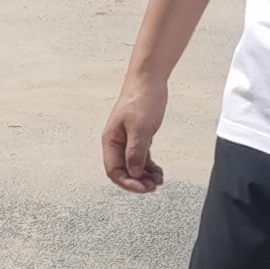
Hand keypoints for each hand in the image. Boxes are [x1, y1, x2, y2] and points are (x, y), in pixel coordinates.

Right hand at [101, 71, 170, 192]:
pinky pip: (142, 158)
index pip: (114, 170)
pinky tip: (158, 171)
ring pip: (134, 165)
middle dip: (137, 181)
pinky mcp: (139, 136)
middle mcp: (117, 142)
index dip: (127, 182)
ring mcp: (128, 139)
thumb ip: (135, 154)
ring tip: (158, 180)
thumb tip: (134, 174)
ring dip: (145, 175)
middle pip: (123, 170)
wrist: (149, 80)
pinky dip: (150, 166)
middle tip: (153, 186)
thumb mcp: (139, 129)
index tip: (143, 188)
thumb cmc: (140, 99)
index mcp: (111, 140)